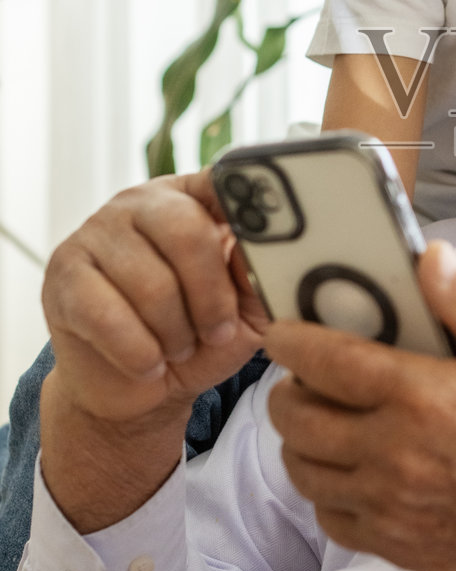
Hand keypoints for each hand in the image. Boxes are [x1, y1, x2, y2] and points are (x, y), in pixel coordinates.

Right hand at [43, 169, 268, 426]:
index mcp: (191, 197)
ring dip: (175, 333)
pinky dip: (139, 352)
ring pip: (150, 283)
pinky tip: (148, 362)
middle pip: (187, 232)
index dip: (247, 210)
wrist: (135, 388)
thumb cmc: (197, 339)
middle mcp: (140, 202)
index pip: (222, 182)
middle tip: (216, 331)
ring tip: (178, 347)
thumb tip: (276, 246)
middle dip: (211, 297)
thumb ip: (263, 274)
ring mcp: (96, 232)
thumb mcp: (247, 310)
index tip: (267, 240)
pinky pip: (107, 315)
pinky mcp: (64, 273)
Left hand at [267, 241, 455, 570]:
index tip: (283, 331)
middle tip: (309, 377)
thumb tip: (430, 257)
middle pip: (298, 418)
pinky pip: (330, 516)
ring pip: (304, 469)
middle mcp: (396, 454)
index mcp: (425, 396)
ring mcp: (392, 506)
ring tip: (325, 420)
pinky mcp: (397, 545)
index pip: (326, 361)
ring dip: (302, 440)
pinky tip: (352, 470)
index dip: (292, 341)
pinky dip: (327, 490)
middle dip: (290, 389)